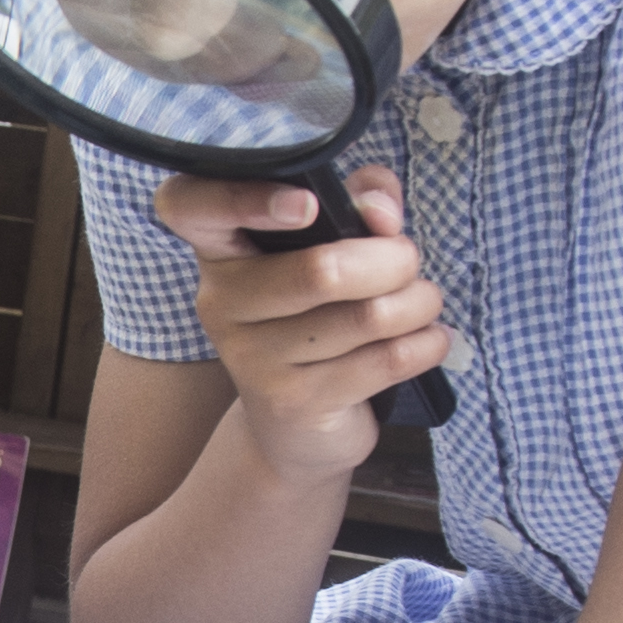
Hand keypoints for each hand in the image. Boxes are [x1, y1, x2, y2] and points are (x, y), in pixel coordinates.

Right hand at [150, 164, 447, 482]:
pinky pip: (381, 362)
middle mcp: (222, 302)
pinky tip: (433, 338)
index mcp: (221, 250)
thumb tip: (380, 210)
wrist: (293, 426)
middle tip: (410, 261)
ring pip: (364, 317)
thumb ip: (361, 202)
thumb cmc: (316, 316)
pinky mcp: (293, 402)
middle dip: (393, 260)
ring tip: (425, 302)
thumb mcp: (333, 246)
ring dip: (418, 303)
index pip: (189, 207)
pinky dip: (425, 344)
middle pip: (321, 271)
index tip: (307, 204)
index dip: (241, 196)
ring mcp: (253, 358)